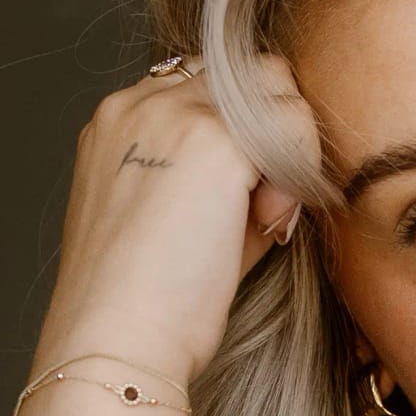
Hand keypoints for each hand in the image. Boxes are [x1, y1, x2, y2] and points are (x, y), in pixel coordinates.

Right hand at [33, 55, 320, 396]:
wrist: (116, 341)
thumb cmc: (146, 303)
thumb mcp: (174, 219)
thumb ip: (220, 176)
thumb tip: (284, 166)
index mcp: (118, 120)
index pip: (207, 84)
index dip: (242, 134)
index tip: (240, 201)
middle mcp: (139, 103)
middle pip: (248, 75)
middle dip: (271, 131)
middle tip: (264, 209)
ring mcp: (176, 115)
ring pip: (277, 89)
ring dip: (288, 149)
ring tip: (266, 219)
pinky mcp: (215, 141)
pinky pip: (293, 122)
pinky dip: (299, 169)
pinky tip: (273, 223)